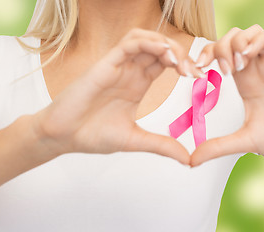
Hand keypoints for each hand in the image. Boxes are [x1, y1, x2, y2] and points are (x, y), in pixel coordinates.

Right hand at [31, 29, 201, 164]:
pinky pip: (129, 43)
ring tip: (180, 62)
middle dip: (181, 53)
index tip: (201, 78)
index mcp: (137, 84)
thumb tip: (188, 159)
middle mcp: (129, 71)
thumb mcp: (135, 140)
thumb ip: (161, 145)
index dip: (185, 65)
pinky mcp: (105, 64)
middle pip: (160, 47)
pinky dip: (148, 43)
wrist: (62, 136)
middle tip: (195, 71)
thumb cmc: (92, 135)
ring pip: (145, 39)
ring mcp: (117, 66)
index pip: (166, 63)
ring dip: (166, 45)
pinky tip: (163, 54)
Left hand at [191, 25, 263, 166]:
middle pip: (230, 39)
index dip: (205, 56)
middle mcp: (254, 69)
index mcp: (242, 81)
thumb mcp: (244, 141)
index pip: (218, 55)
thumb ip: (217, 147)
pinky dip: (255, 42)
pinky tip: (248, 59)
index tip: (196, 71)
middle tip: (221, 70)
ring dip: (236, 43)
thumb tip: (191, 161)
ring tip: (235, 65)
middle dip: (218, 48)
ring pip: (248, 33)